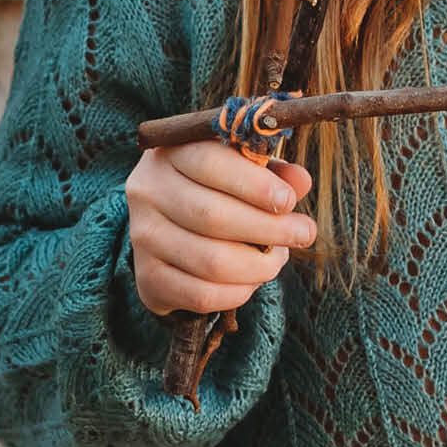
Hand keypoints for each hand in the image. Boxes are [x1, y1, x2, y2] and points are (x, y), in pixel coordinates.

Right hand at [125, 141, 314, 317]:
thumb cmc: (216, 188)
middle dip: (268, 228)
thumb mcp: (242, 168)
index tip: (289, 202)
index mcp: (170, 152)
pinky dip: (237, 292)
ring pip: (210, 260)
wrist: (170, 227)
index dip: (254, 184)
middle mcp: (148, 190)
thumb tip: (299, 181)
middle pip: (212, 215)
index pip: (210, 162)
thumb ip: (271, 171)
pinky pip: (200, 294)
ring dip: (257, 265)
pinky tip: (253, 280)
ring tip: (279, 257)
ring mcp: (143, 236)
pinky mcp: (148, 276)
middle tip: (303, 233)